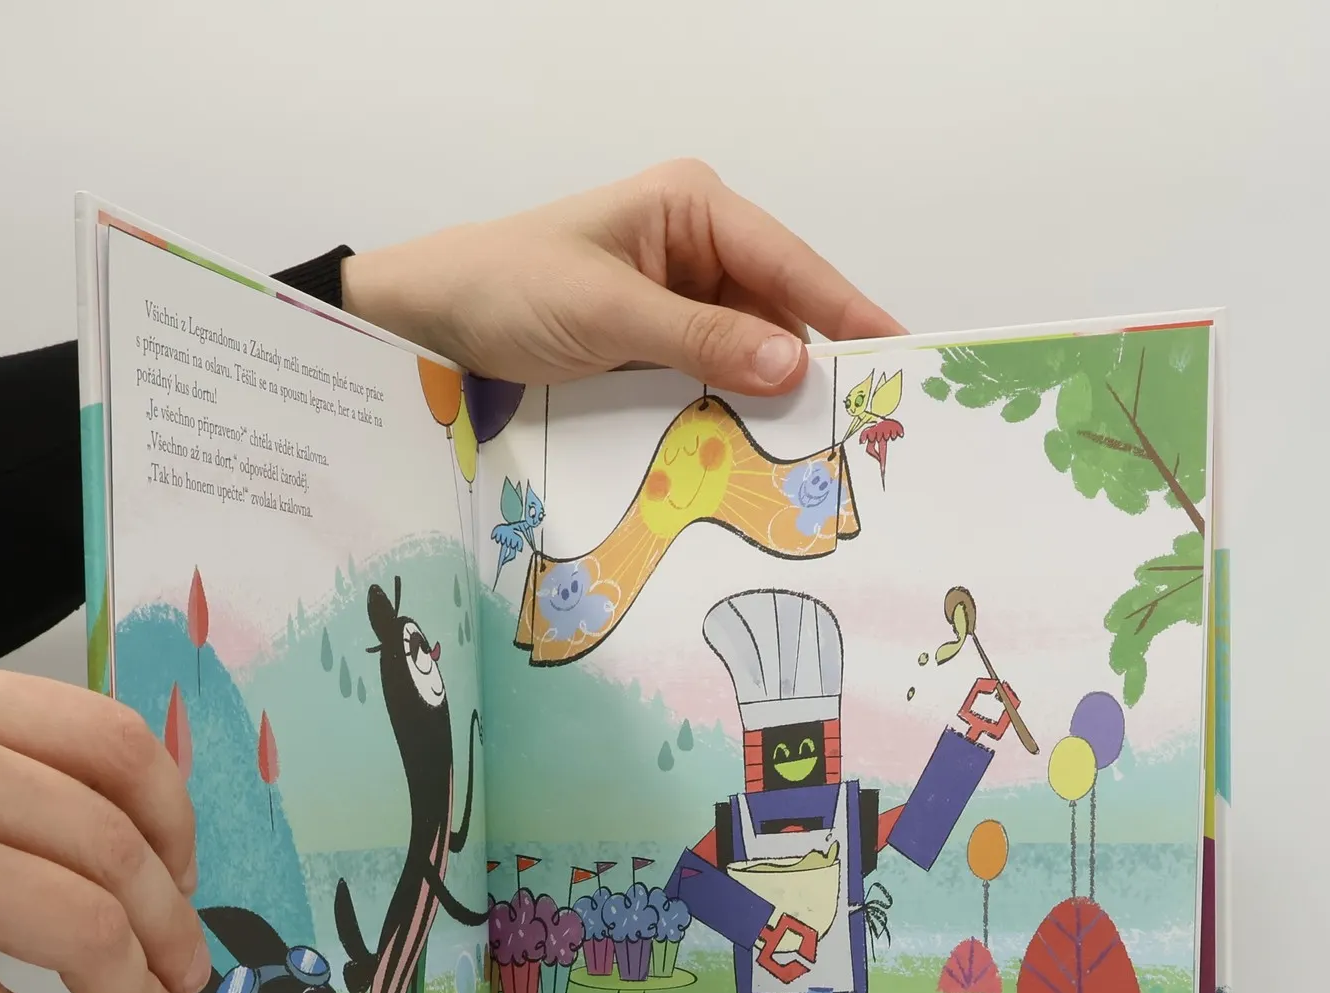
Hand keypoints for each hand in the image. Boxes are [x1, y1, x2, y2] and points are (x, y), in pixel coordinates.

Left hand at [341, 159, 902, 396]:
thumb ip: (701, 340)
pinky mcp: (660, 345)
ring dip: (775, 398)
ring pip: (752, 352)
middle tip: (869, 422)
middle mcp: (697, 246)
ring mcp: (680, 299)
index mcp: (692, 207)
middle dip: (816, 364)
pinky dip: (735, 411)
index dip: (845, 310)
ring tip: (825, 448)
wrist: (430, 319)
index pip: (788, 262)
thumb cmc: (508, 288)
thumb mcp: (607, 313)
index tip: (899, 353)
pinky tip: (761, 448)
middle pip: (780, 310)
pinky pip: (715, 378)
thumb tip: (792, 364)